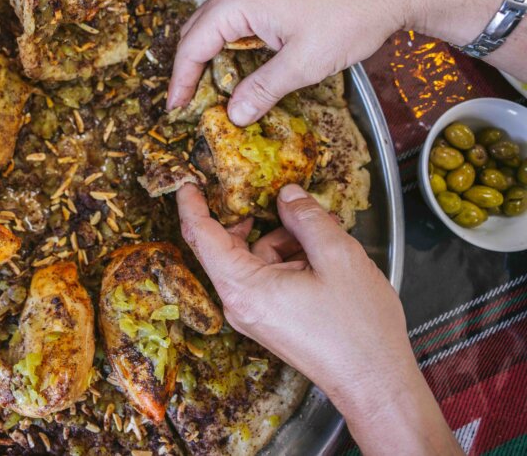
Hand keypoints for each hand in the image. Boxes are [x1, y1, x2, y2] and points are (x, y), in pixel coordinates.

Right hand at [167, 0, 513, 126]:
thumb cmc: (350, 16)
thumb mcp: (304, 63)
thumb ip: (262, 90)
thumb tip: (234, 116)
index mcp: (236, 1)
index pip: (192, 45)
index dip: (181, 80)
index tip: (175, 109)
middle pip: (197, 30)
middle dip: (189, 67)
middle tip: (188, 102)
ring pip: (215, 22)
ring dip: (210, 54)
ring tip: (211, 87)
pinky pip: (236, 15)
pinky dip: (229, 40)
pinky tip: (240, 62)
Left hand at [177, 183, 459, 454]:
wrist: (376, 384)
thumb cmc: (357, 330)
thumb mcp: (339, 257)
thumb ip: (307, 218)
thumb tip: (287, 195)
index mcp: (243, 287)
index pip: (201, 236)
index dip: (192, 204)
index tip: (188, 181)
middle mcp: (239, 302)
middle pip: (226, 246)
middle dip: (250, 217)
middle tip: (270, 194)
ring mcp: (253, 313)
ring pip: (253, 258)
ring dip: (280, 238)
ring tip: (318, 231)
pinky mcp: (269, 318)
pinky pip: (267, 276)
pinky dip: (288, 258)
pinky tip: (319, 253)